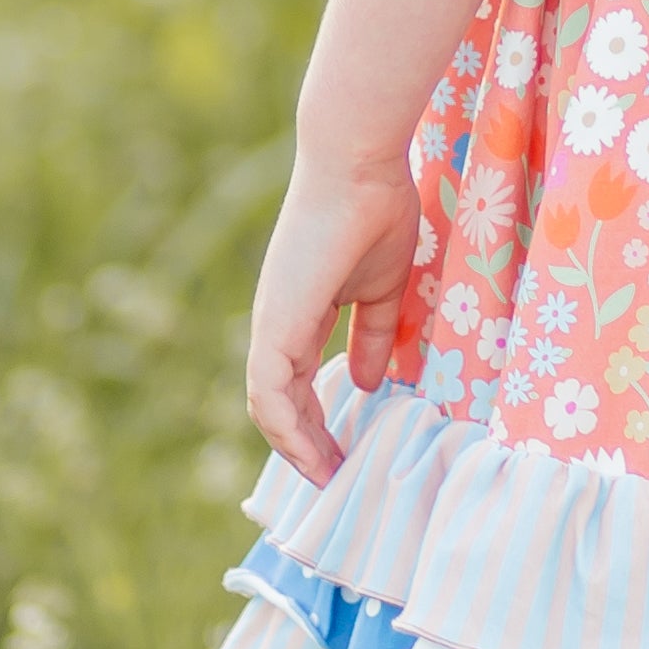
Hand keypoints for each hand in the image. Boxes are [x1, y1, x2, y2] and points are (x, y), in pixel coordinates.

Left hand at [247, 148, 422, 486]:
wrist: (357, 170)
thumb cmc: (374, 214)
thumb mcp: (381, 290)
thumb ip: (371, 337)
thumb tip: (369, 383)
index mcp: (300, 314)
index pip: (296, 382)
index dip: (315, 421)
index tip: (341, 453)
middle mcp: (276, 324)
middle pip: (278, 403)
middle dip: (305, 445)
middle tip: (333, 479)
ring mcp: (271, 325)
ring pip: (268, 406)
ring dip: (295, 448)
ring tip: (326, 478)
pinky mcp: (275, 326)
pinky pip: (270, 394)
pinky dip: (288, 431)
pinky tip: (315, 454)